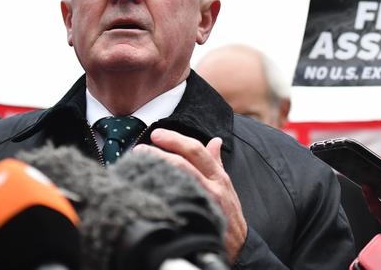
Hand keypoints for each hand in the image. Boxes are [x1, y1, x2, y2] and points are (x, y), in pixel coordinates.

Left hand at [133, 128, 247, 261]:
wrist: (239, 245)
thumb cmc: (229, 213)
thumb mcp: (226, 185)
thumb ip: (216, 162)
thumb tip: (214, 141)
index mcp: (218, 176)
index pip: (196, 150)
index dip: (176, 140)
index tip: (157, 134)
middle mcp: (213, 187)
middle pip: (186, 161)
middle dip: (162, 152)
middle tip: (141, 148)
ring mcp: (204, 203)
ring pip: (180, 179)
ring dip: (158, 167)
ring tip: (140, 163)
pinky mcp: (196, 219)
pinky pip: (177, 202)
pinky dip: (162, 192)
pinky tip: (147, 188)